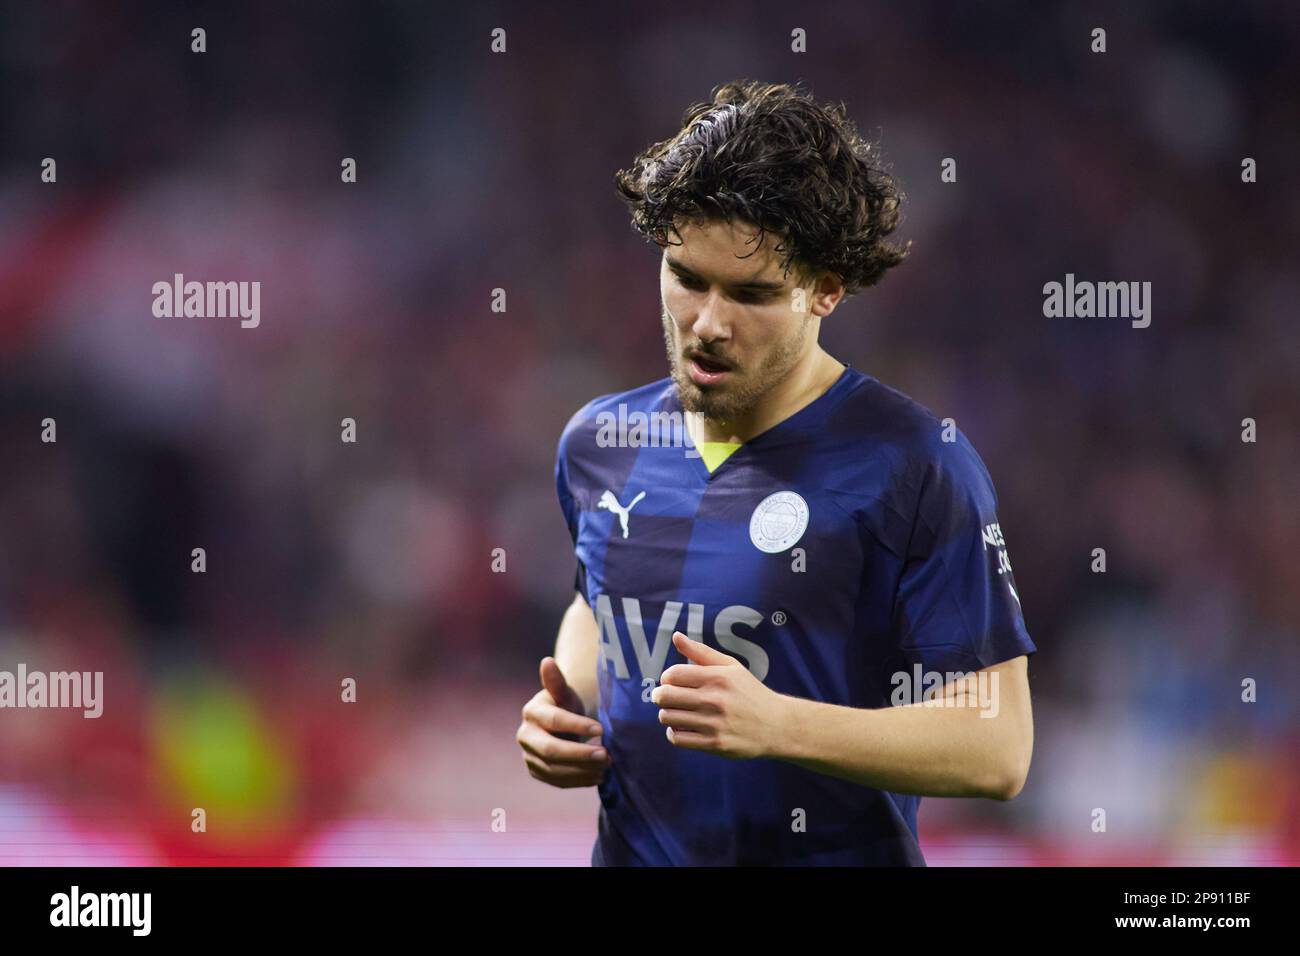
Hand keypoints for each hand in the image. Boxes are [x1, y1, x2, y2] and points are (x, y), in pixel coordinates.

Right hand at [517, 657, 609, 787]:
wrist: (561, 723)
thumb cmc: (565, 703)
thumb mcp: (564, 691)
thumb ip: (557, 681)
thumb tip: (547, 661)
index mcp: (532, 712)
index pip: (554, 720)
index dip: (577, 725)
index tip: (601, 729)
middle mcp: (525, 736)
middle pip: (551, 750)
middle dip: (580, 755)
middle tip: (606, 756)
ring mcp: (529, 756)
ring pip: (553, 770)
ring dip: (582, 771)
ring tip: (607, 766)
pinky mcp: (537, 772)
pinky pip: (557, 781)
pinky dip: (579, 781)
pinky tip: (598, 777)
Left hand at [653, 632, 784, 759]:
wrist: (777, 725)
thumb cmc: (750, 692)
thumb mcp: (730, 666)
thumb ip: (701, 652)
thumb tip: (676, 636)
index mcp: (718, 677)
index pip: (673, 674)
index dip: (666, 678)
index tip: (672, 682)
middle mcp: (715, 700)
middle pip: (665, 696)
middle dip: (660, 696)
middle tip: (665, 697)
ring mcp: (715, 724)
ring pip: (668, 718)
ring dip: (667, 714)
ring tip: (676, 712)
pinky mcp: (715, 744)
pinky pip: (678, 739)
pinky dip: (673, 733)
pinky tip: (682, 727)